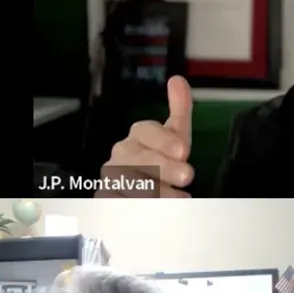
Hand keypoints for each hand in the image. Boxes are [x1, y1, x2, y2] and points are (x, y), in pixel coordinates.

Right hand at [99, 75, 194, 197]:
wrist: (142, 195)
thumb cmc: (162, 162)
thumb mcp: (175, 137)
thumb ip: (179, 110)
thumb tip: (177, 80)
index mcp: (139, 135)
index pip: (147, 131)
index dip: (164, 139)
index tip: (184, 150)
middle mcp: (122, 154)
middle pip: (139, 157)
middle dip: (164, 166)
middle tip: (187, 175)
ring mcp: (111, 177)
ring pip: (130, 182)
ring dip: (156, 191)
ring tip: (179, 200)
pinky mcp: (106, 200)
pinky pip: (119, 202)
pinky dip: (138, 207)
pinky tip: (156, 212)